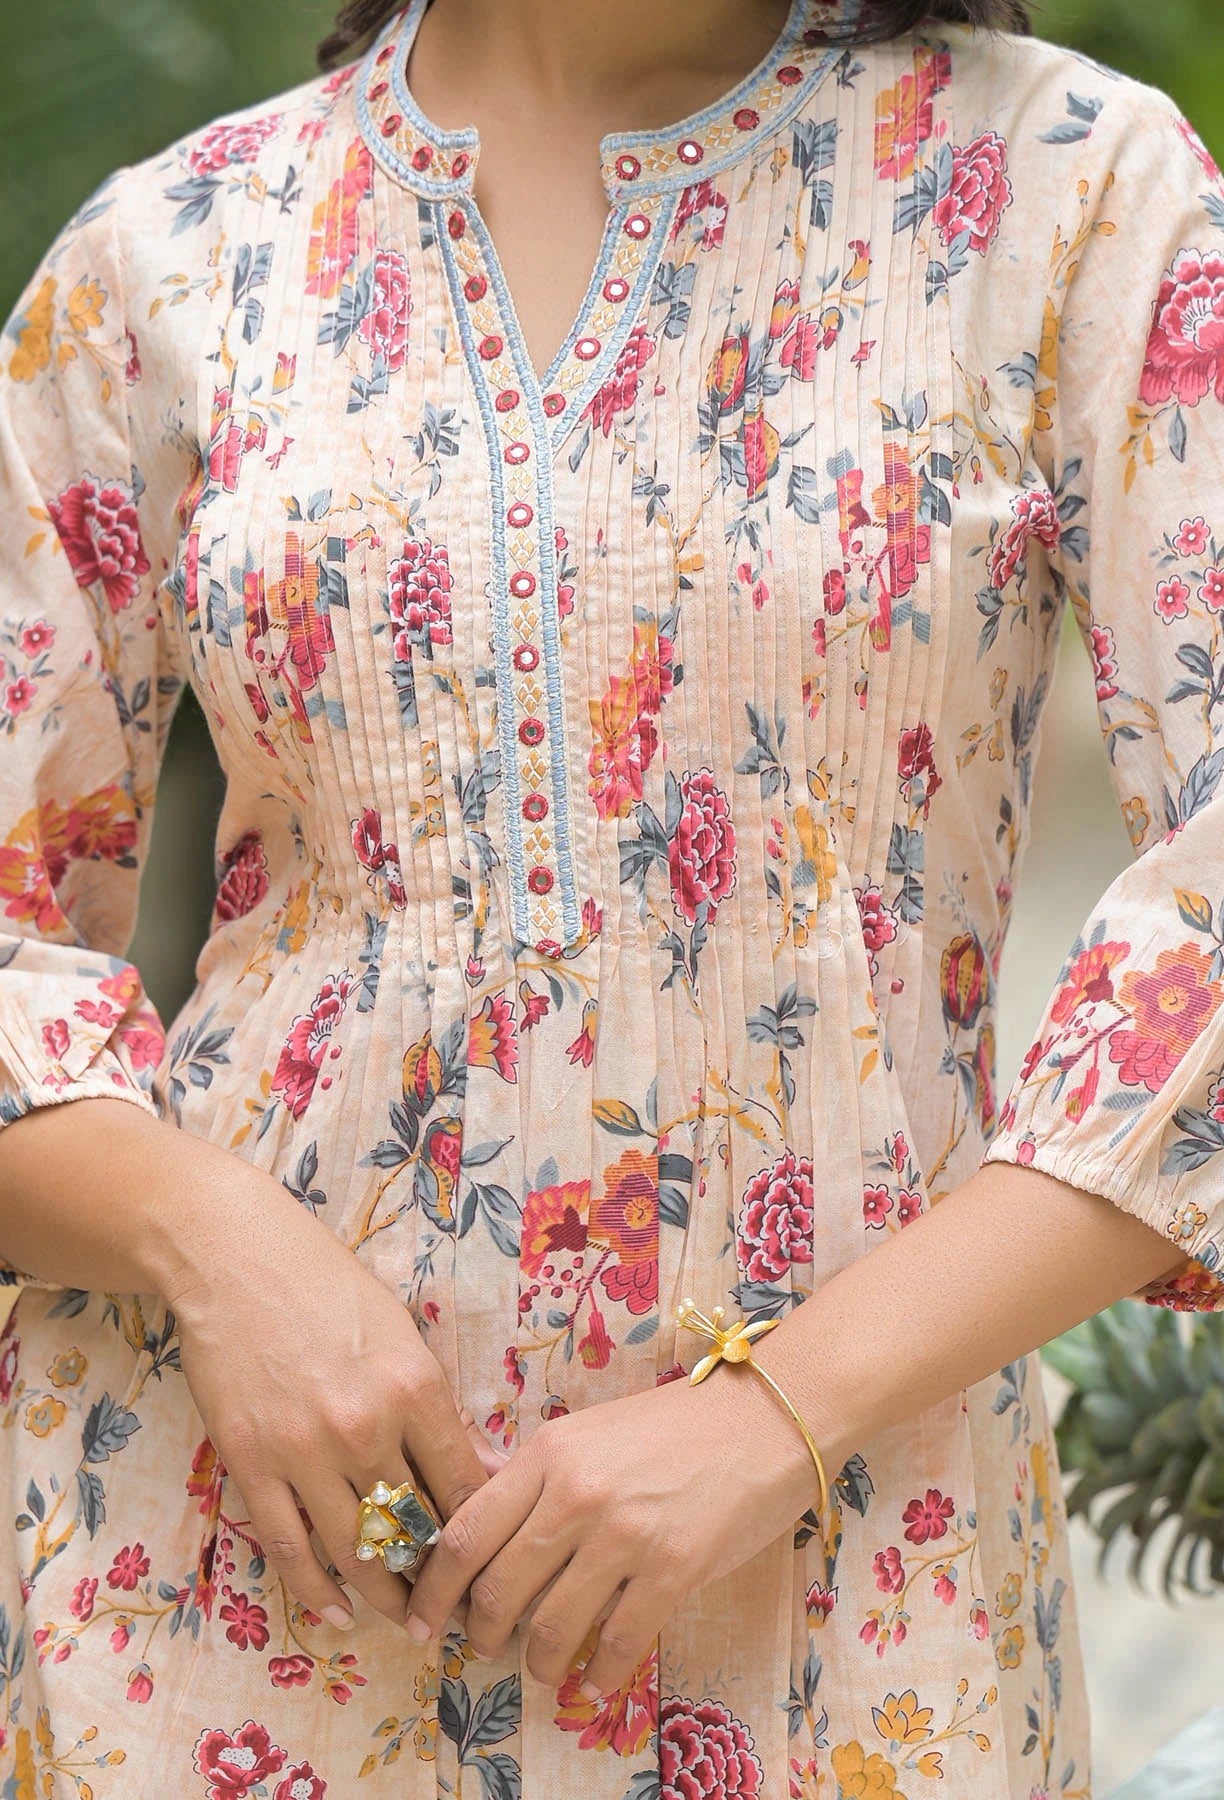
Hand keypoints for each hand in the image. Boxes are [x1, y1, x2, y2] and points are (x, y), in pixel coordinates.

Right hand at [167, 1170, 503, 1633]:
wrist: (234, 1260)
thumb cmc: (327, 1285)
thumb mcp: (402, 1332)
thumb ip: (434, 1405)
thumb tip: (476, 1470)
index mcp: (414, 1388)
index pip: (464, 1486)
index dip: (481, 1533)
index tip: (491, 1559)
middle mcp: (364, 1427)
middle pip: (414, 1528)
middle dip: (438, 1576)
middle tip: (453, 1606)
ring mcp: (303, 1451)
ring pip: (356, 1551)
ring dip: (384, 1594)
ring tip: (404, 1618)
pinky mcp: (251, 1464)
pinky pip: (290, 1547)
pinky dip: (315, 1590)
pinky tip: (337, 1612)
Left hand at [402, 1360, 818, 1693]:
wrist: (764, 1417)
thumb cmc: (674, 1426)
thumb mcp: (589, 1434)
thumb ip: (537, 1479)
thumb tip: (482, 1532)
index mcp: (547, 1455)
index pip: (464, 1533)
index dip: (433, 1589)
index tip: (422, 1620)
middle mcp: (575, 1495)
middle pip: (496, 1590)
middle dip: (480, 1635)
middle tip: (484, 1649)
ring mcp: (624, 1534)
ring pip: (550, 1627)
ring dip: (537, 1662)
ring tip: (541, 1667)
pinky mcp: (673, 1569)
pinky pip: (617, 1644)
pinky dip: (598, 1674)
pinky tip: (596, 1679)